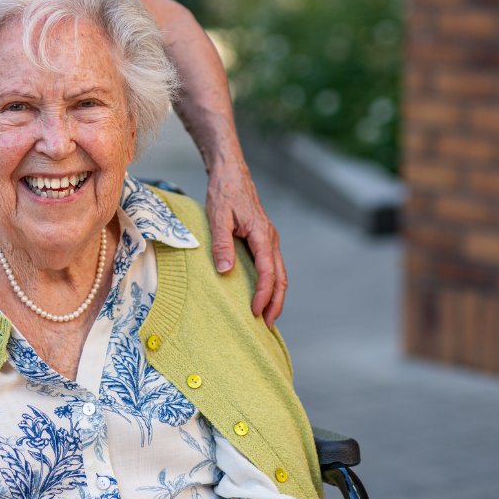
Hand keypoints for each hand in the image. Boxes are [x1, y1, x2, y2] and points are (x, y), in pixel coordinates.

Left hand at [206, 156, 286, 326]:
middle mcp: (270, 238)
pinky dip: (271, 283)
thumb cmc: (224, 192)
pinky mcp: (263, 239)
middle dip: (276, 303)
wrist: (231, 172)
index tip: (255, 311)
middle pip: (281, 277)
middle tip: (267, 325)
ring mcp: (268, 239)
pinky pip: (272, 266)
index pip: (268, 271)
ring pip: (280, 273)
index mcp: (262, 234)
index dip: (263, 294)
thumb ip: (222, 243)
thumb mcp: (217, 216)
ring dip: (276, 295)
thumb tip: (226, 271)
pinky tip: (262, 293)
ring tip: (267, 316)